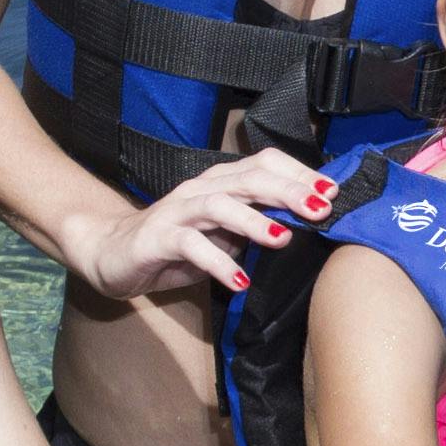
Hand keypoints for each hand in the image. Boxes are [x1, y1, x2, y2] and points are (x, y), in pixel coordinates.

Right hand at [67, 149, 336, 303]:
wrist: (113, 253)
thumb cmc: (177, 245)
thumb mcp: (224, 235)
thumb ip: (257, 226)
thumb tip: (305, 226)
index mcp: (221, 182)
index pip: (264, 164)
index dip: (299, 174)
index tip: (333, 193)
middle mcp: (201, 189)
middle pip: (248, 179)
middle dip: (287, 192)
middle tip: (320, 209)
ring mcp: (178, 211)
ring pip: (219, 205)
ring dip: (254, 221)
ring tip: (283, 240)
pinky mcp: (158, 238)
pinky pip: (190, 245)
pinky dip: (217, 263)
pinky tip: (239, 281)